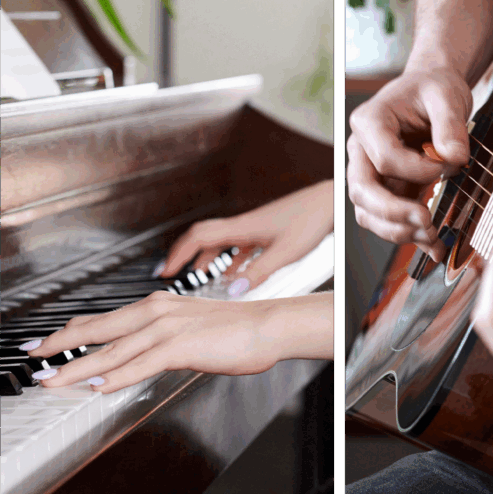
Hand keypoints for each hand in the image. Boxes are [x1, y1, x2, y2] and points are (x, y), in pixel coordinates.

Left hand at [25, 291, 333, 392]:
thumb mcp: (185, 329)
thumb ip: (156, 340)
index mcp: (154, 306)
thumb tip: (131, 355)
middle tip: (33, 357)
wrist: (266, 324)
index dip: (69, 332)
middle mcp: (154, 312)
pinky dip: (116, 376)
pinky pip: (141, 364)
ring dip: (78, 368)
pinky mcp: (181, 345)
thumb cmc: (231, 329)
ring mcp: (166, 328)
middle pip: (97, 331)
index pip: (101, 320)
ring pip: (112, 351)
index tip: (45, 344)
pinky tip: (98, 386)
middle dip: (60, 346)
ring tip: (54, 380)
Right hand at [158, 180, 334, 294]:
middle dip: (185, 256)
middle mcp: (242, 226)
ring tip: (202, 278)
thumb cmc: (310, 219)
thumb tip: (234, 291)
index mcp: (241, 228)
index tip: (166, 271)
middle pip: (202, 238)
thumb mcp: (284, 252)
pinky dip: (230, 260)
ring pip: (220, 243)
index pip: (197, 238)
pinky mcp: (263, 231)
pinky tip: (236, 273)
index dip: (178, 254)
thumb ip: (258, 273)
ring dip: (207, 259)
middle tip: (173, 273)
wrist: (326, 202)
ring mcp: (252, 228)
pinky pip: (237, 246)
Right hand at [347, 68, 472, 261]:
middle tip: (426, 221)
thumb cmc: (433, 88)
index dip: (417, 170)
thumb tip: (453, 158)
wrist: (431, 90)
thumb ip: (450, 126)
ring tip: (432, 236)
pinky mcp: (388, 188)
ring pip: (368, 212)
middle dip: (393, 212)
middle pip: (362, 191)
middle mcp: (361, 150)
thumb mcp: (446, 96)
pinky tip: (434, 246)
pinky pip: (388, 219)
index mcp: (369, 122)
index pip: (383, 158)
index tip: (448, 167)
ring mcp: (371, 172)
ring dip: (398, 230)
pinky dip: (409, 236)